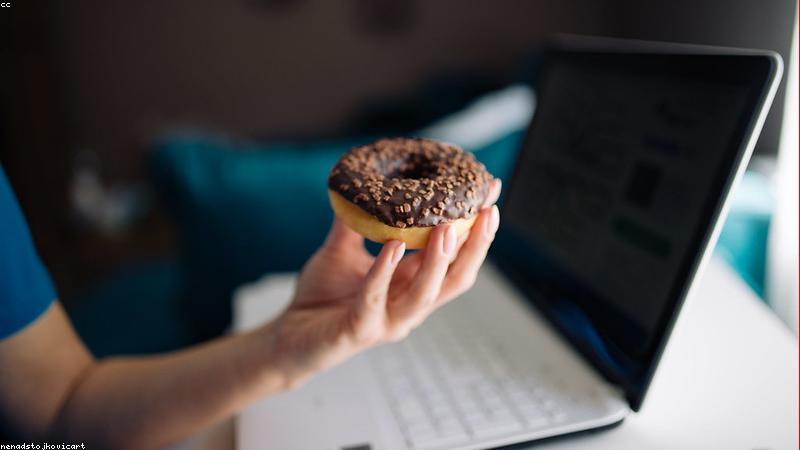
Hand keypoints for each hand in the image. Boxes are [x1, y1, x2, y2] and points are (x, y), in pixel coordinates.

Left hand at [262, 180, 500, 388]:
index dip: (476, 229)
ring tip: (446, 228)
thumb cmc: (322, 296)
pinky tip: (393, 247)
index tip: (489, 195)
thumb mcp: (341, 249)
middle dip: (476, 246)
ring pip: (425, 295)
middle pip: (456, 279)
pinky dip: (385, 271)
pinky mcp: (361, 330)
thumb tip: (364, 180)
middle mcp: (409, 305)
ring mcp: (389, 321)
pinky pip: (376, 299)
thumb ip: (355, 219)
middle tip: (486, 211)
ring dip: (439, 260)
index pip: (455, 257)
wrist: (289, 334)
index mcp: (412, 284)